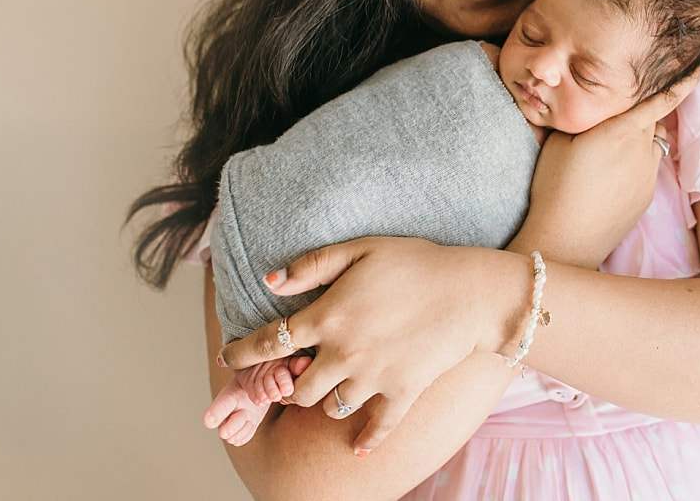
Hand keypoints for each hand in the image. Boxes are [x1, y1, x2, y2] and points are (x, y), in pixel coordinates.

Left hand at [216, 237, 525, 455]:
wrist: (471, 292)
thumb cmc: (417, 262)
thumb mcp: (361, 249)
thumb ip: (313, 265)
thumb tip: (271, 281)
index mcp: (328, 317)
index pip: (270, 342)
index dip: (243, 353)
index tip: (229, 358)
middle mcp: (343, 354)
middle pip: (298, 387)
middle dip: (288, 383)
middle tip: (292, 375)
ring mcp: (372, 378)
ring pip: (331, 407)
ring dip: (324, 401)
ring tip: (328, 390)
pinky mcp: (401, 393)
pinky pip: (377, 428)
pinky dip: (366, 441)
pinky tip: (358, 450)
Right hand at [514, 73, 698, 264]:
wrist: (566, 238)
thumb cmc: (555, 185)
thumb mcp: (560, 140)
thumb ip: (583, 117)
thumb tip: (590, 107)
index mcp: (622, 129)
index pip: (660, 99)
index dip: (682, 83)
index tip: (698, 69)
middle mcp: (642, 149)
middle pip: (653, 121)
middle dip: (642, 114)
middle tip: (619, 116)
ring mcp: (648, 175)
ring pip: (653, 146)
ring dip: (640, 140)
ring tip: (611, 151)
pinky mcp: (647, 197)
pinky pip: (648, 170)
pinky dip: (636, 164)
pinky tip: (610, 177)